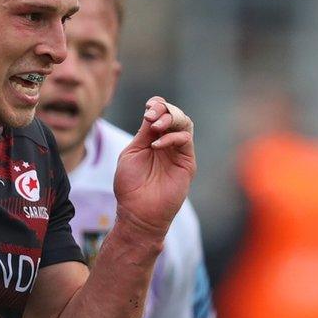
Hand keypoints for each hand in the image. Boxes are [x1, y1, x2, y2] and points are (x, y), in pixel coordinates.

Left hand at [113, 96, 195, 237]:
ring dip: (171, 119)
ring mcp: (179, 152)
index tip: (148, 108)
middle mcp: (168, 143)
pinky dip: (172, 138)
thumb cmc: (130, 186)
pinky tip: (156, 145)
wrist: (138, 212)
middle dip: (164, 110)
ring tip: (155, 125)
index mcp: (153, 139)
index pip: (161, 113)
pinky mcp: (187, 163)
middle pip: (175, 115)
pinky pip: (185, 140)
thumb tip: (151, 113)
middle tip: (150, 115)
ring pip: (185, 124)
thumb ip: (144, 134)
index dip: (157, 105)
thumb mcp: (132, 153)